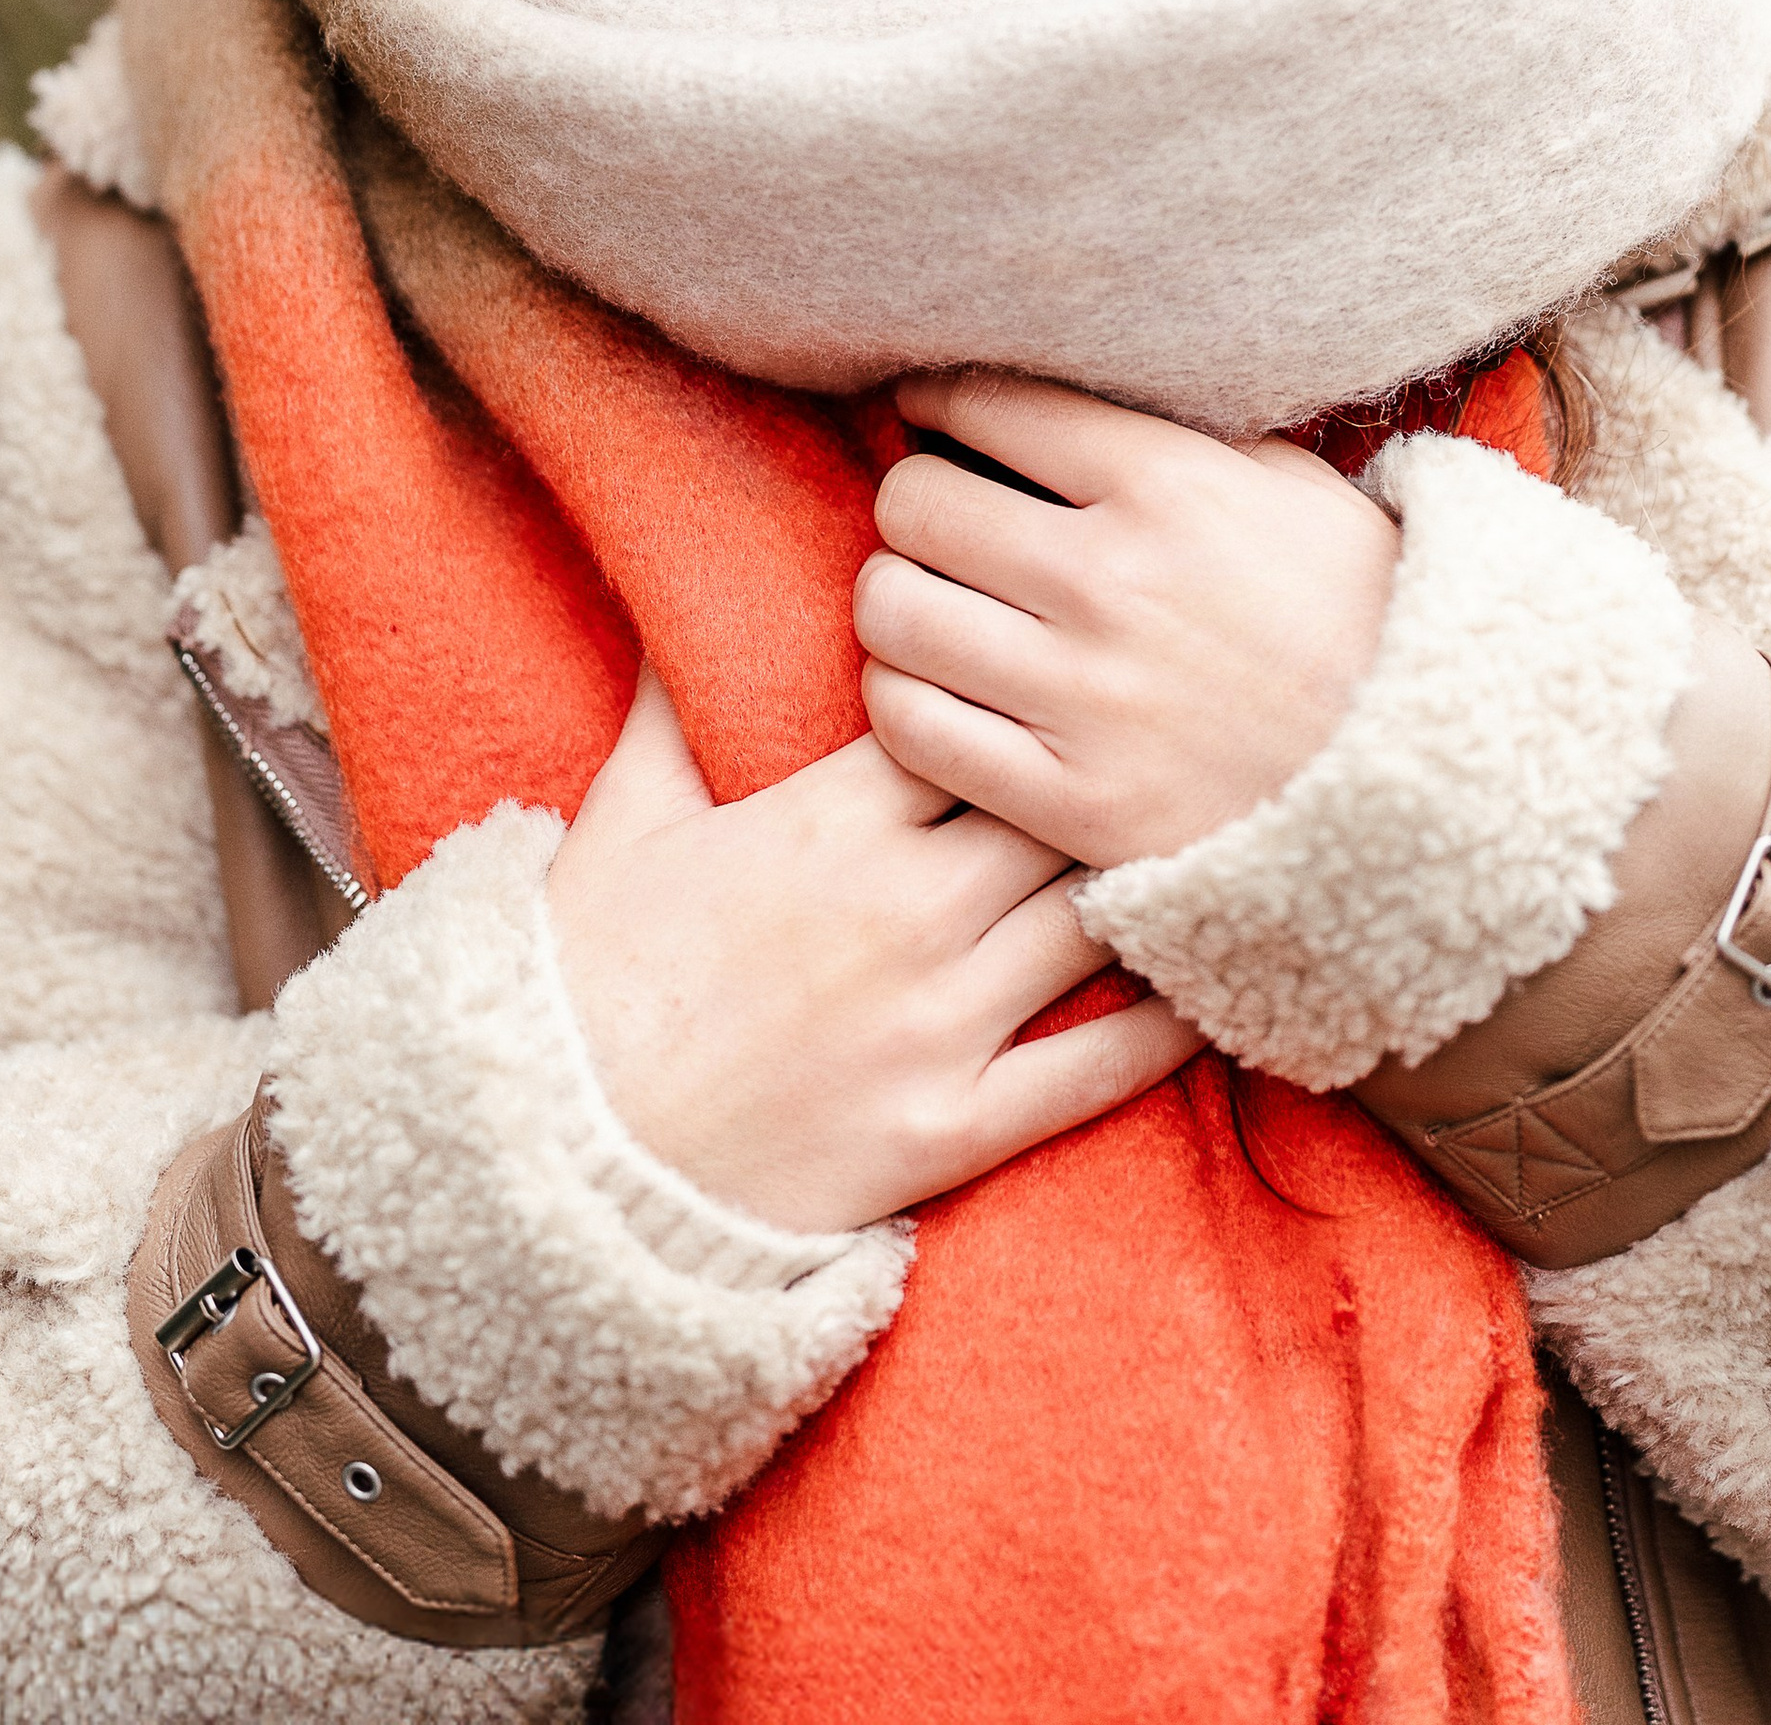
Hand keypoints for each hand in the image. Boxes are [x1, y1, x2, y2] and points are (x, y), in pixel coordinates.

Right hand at [544, 670, 1201, 1232]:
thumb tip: (687, 605)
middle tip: (1168, 739)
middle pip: (1056, 805)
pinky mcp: (952, 1129)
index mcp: (829, 821)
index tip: (1066, 663)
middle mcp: (904, 908)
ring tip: (1211, 838)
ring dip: (1146, 879)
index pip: (971, 718)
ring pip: (1089, 921)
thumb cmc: (587, 980)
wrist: (558, 1164)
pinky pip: (1090, 1074)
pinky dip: (1161, 1028)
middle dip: (1106, 771)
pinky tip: (1212, 983)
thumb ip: (672, 708)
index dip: (1022, 689)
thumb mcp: (623, 821)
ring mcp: (937, 1022)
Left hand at [856, 374, 1400, 870]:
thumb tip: (1045, 386)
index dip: (934, 402)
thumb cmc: (1355, 613)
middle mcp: (1112, 580)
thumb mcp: (1286, 485)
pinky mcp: (1070, 801)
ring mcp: (1085, 696)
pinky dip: (902, 697)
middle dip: (916, 502)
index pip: (982, 404)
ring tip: (931, 602)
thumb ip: (1167, 433)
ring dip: (898, 599)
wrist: (1437, 779)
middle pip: (915, 506)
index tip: (926, 414)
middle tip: (938, 518)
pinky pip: (909, 729)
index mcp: (1166, 482)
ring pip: (893, 612)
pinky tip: (939, 685)